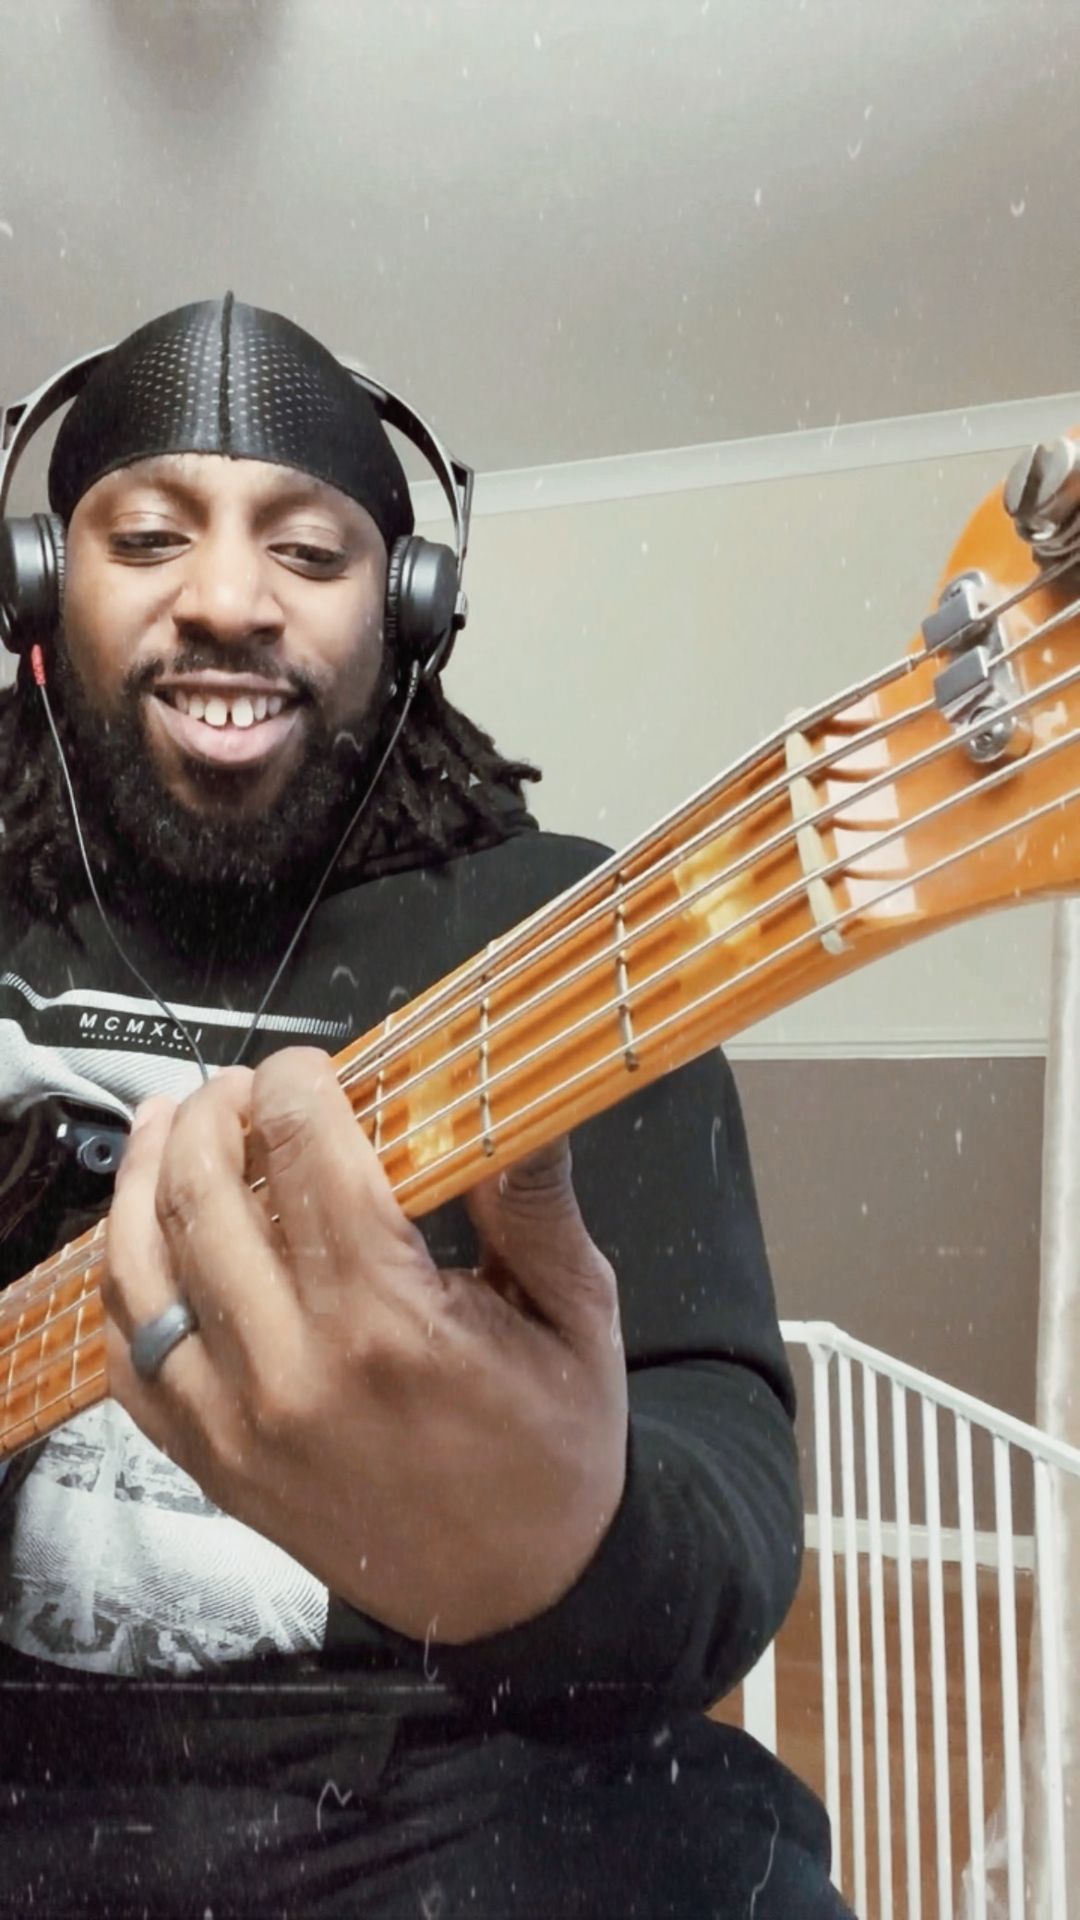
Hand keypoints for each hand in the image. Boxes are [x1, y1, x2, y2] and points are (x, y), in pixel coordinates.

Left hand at [102, 1048, 627, 1644]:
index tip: (314, 1066)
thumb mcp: (578, 1317)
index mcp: (390, 1322)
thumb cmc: (554, 1454)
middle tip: (243, 1087)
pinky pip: (130, 1356)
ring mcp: (234, 1422)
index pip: (308, 1153)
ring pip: (142, 1268)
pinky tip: (147, 1237)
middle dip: (216, 1112)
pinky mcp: (209, 1460)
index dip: (299, 1083)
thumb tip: (519, 1097)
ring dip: (146, 1176)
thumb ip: (532, 1200)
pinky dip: (126, 1283)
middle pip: (207, 1194)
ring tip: (171, 1124)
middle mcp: (293, 1369)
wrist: (518, 1596)